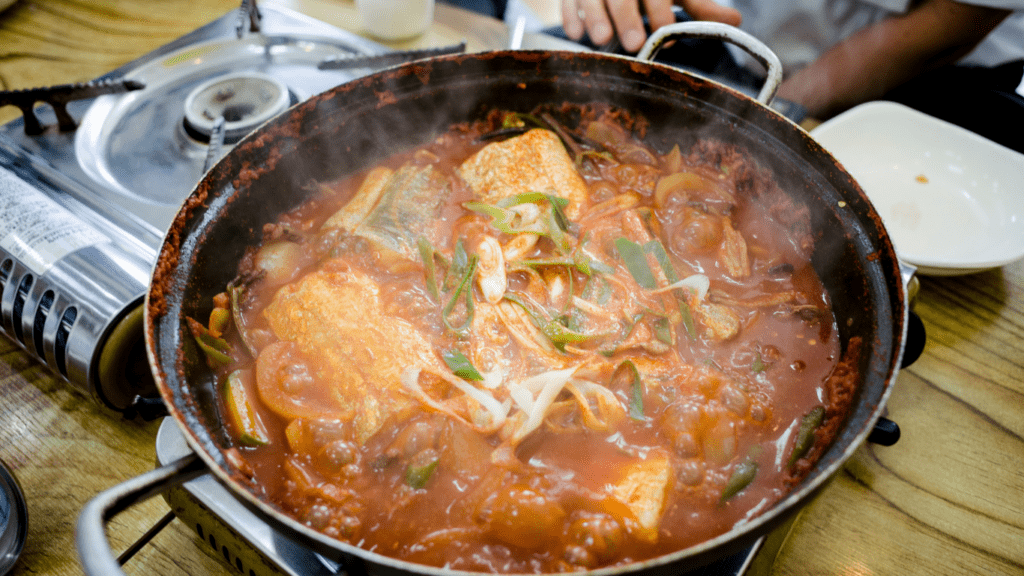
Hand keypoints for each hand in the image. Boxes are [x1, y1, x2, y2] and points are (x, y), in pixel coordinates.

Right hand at [562, 0, 740, 52]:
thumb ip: (699, 6)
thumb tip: (736, 20)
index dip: (659, 9)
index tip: (663, 29)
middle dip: (627, 17)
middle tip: (633, 43)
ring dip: (595, 18)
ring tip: (601, 41)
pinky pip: (567, 1)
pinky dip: (570, 17)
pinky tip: (576, 35)